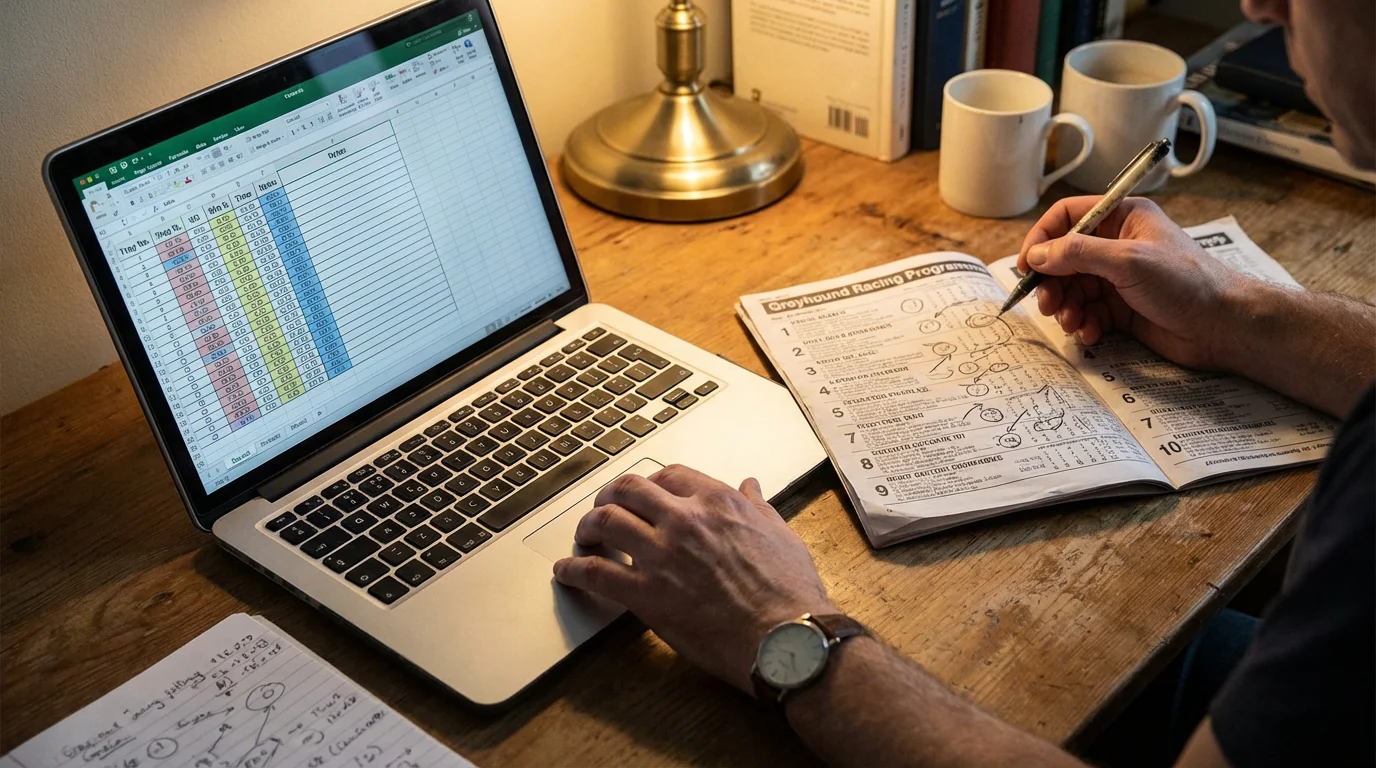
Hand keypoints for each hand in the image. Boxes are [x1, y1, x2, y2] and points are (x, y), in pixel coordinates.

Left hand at [552, 464, 835, 693]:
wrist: (787, 638)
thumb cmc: (791, 592)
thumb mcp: (782, 534)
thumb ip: (759, 506)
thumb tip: (751, 485)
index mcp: (719, 502)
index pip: (669, 476)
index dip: (649, 484)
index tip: (643, 496)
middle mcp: (686, 520)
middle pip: (629, 489)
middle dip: (610, 496)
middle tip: (604, 509)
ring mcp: (663, 556)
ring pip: (606, 521)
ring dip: (588, 526)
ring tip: (584, 536)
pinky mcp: (648, 594)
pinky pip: (596, 573)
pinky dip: (574, 570)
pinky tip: (567, 572)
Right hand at [1017, 196, 1255, 368]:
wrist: (1224, 325)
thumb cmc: (1186, 282)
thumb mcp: (1127, 261)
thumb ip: (1077, 254)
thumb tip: (1036, 255)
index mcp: (1121, 218)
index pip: (1066, 218)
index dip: (1041, 240)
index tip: (1026, 268)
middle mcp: (1117, 245)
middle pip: (1063, 259)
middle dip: (1052, 284)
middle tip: (1048, 306)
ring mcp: (1119, 278)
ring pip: (1073, 289)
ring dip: (1066, 308)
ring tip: (1073, 323)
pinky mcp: (1122, 309)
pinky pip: (1088, 313)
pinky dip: (1084, 325)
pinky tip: (1092, 334)